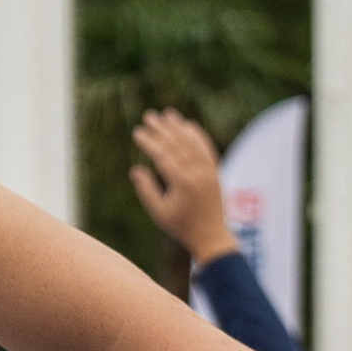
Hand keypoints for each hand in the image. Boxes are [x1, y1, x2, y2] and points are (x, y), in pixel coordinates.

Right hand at [130, 111, 235, 263]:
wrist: (211, 236)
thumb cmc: (181, 227)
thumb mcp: (159, 212)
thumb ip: (147, 190)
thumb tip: (135, 170)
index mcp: (182, 183)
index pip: (163, 156)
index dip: (149, 142)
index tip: (138, 132)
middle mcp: (197, 174)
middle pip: (177, 145)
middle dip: (162, 129)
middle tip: (149, 116)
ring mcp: (208, 172)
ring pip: (193, 143)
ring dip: (179, 127)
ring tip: (167, 114)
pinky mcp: (215, 172)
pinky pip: (207, 149)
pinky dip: (198, 136)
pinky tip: (189, 125)